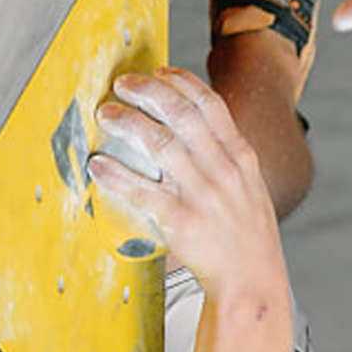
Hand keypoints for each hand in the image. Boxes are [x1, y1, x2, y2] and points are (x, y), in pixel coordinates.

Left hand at [88, 68, 286, 296]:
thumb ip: (226, 159)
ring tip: (106, 114)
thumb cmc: (248, 236)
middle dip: (148, 91)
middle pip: (181, 114)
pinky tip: (99, 165)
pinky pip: (141, 190)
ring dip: (127, 123)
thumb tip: (196, 133)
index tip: (159, 71)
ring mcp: (202, 194)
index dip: (181, 82)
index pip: (210, 105)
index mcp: (240, 157)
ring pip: (159, 144)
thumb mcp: (249, 188)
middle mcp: (222, 169)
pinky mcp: (180, 220)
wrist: (253, 280)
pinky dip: (116, 174)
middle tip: (123, 84)